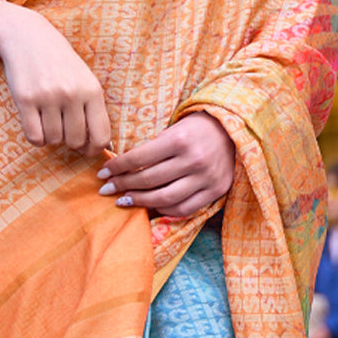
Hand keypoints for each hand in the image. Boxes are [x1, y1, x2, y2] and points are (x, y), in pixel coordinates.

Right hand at [0, 4, 110, 155]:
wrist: (27, 36)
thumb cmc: (60, 64)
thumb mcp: (84, 79)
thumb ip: (93, 109)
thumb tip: (100, 147)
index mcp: (92, 90)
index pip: (101, 136)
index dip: (94, 150)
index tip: (86, 149)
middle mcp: (72, 93)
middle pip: (75, 141)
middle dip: (69, 141)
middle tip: (63, 127)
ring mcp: (48, 96)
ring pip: (53, 140)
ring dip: (50, 136)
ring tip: (48, 118)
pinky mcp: (26, 99)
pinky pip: (34, 137)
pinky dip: (35, 137)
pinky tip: (36, 123)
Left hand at [96, 113, 235, 217]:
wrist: (234, 130)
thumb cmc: (197, 127)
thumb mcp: (175, 128)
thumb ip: (153, 147)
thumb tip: (122, 167)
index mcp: (180, 139)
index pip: (140, 157)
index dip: (118, 167)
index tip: (103, 173)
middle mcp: (193, 160)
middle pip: (149, 180)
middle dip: (123, 185)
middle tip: (107, 189)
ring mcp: (205, 178)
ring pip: (164, 198)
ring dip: (139, 201)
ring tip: (124, 201)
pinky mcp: (214, 191)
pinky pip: (183, 208)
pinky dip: (164, 210)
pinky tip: (150, 208)